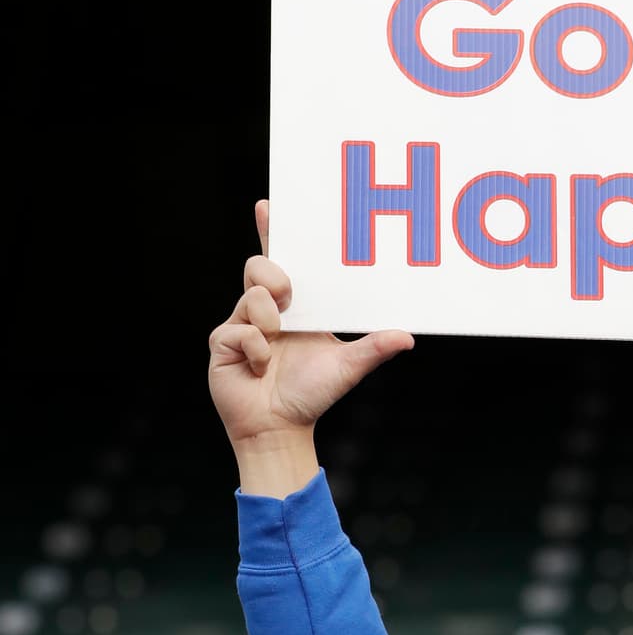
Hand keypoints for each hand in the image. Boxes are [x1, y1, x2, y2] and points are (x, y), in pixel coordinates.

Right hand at [207, 201, 414, 445]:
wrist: (279, 428)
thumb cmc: (311, 395)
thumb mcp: (348, 367)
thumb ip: (373, 348)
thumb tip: (407, 337)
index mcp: (293, 307)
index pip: (280, 261)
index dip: (272, 233)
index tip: (268, 206)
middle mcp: (265, 309)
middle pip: (259, 266)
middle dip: (274, 277)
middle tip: (288, 297)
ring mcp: (241, 324)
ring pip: (250, 296)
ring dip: (269, 321)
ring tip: (276, 346)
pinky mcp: (222, 342)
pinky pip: (239, 330)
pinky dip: (257, 350)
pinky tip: (261, 367)